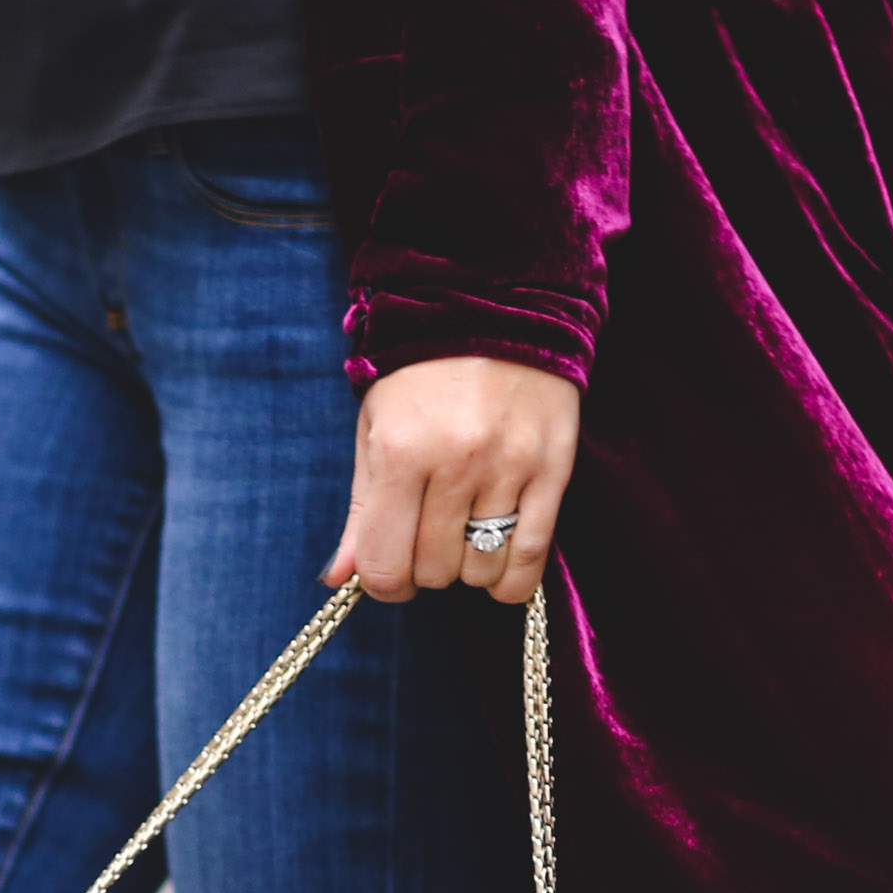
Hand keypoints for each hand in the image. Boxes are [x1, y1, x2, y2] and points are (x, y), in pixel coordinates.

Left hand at [325, 357, 579, 605]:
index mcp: (400, 453)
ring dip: (469, 567)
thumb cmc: (421, 376)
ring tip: (466, 533)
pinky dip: (511, 578)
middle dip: (426, 568)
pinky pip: (532, 556)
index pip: (385, 565)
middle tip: (429, 537)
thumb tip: (340, 580)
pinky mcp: (552, 470)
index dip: (385, 582)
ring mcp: (508, 467)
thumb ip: (361, 511)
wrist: (496, 310)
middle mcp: (455, 463)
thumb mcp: (376, 431)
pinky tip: (500, 566)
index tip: (392, 566)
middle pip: (434, 572)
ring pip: (481, 569)